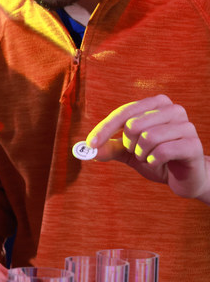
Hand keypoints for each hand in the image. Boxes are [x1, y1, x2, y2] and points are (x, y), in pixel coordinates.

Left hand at [86, 95, 209, 202]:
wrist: (184, 177)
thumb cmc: (155, 158)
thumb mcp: (128, 151)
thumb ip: (109, 146)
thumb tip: (87, 147)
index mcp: (156, 104)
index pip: (124, 112)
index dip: (105, 128)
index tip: (90, 144)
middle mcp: (173, 109)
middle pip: (134, 125)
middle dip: (129, 145)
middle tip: (138, 152)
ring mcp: (186, 126)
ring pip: (148, 138)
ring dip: (141, 154)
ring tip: (149, 157)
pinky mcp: (193, 144)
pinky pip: (162, 151)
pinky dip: (153, 161)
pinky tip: (158, 163)